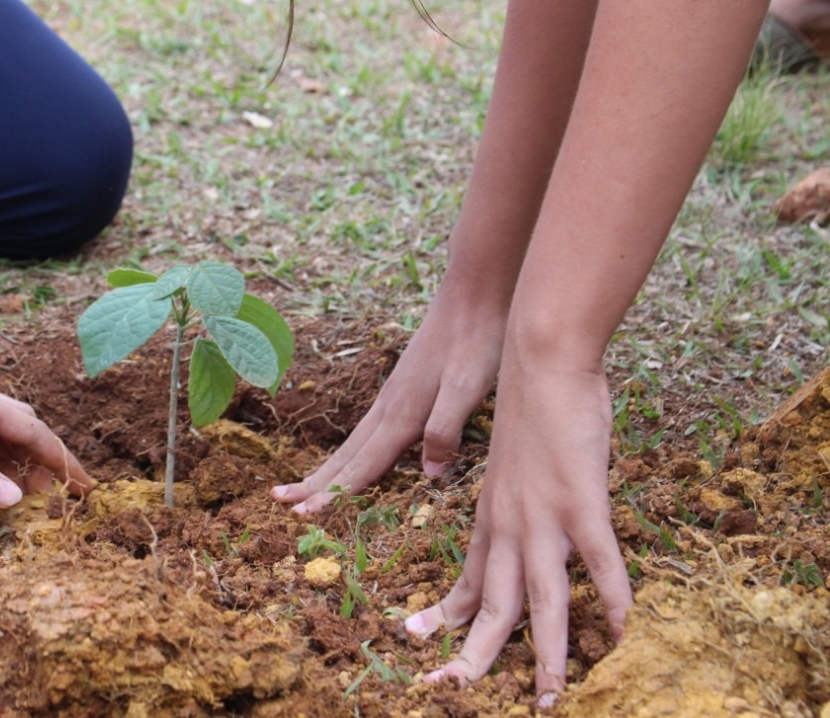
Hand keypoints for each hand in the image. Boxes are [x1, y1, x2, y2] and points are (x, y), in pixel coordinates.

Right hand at [272, 290, 504, 512]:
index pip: (363, 464)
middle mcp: (389, 407)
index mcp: (402, 414)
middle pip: (347, 455)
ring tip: (301, 486)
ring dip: (327, 468)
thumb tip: (429, 474)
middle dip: (314, 482)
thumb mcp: (468, 388)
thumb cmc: (475, 341)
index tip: (304, 516)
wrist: (473, 293)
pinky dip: (351, 452)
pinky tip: (353, 455)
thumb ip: (445, 429)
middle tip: (279, 501)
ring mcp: (392, 396)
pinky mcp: (401, 388)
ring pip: (354, 443)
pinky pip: (367, 431)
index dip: (335, 494)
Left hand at [401, 352, 631, 699]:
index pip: (471, 579)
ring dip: (543, 655)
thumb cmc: (530, 406)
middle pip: (493, 605)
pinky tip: (622, 635)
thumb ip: (516, 499)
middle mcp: (509, 525)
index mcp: (491, 515)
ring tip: (545, 698)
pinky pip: (599, 563)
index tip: (420, 641)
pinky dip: (611, 601)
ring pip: (540, 601)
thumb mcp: (511, 464)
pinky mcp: (582, 502)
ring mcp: (545, 517)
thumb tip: (527, 520)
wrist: (538, 358)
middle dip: (474, 655)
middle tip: (450, 691)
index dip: (450, 615)